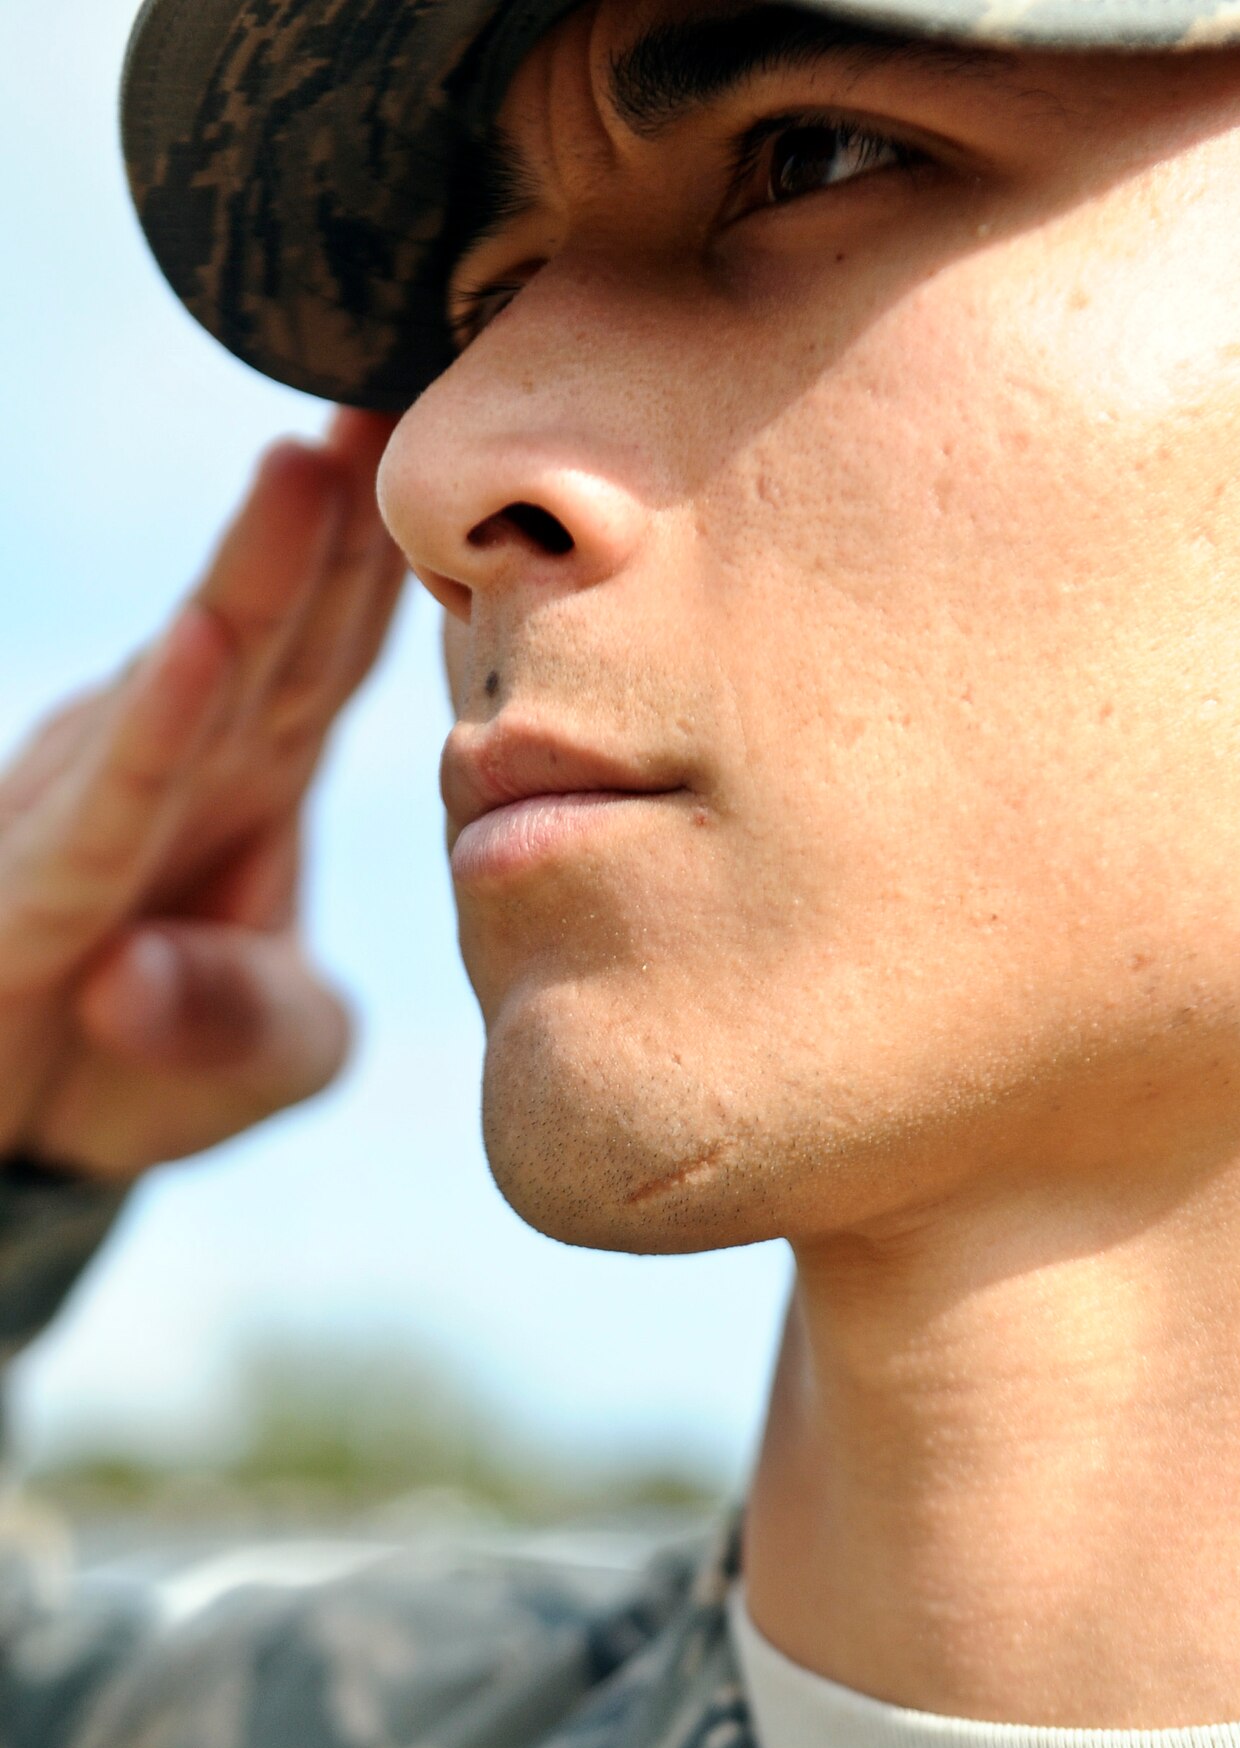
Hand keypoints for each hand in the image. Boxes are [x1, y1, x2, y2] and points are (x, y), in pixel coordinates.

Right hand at [0, 409, 404, 1178]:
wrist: (31, 1143)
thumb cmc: (163, 1065)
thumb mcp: (271, 1049)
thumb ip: (261, 1013)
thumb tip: (130, 978)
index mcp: (258, 777)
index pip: (337, 647)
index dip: (391, 553)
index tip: (463, 438)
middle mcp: (180, 767)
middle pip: (278, 626)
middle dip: (335, 512)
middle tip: (403, 380)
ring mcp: (100, 815)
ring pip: (193, 682)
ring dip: (252, 576)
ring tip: (311, 465)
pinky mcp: (31, 892)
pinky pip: (110, 804)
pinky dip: (158, 729)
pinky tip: (204, 644)